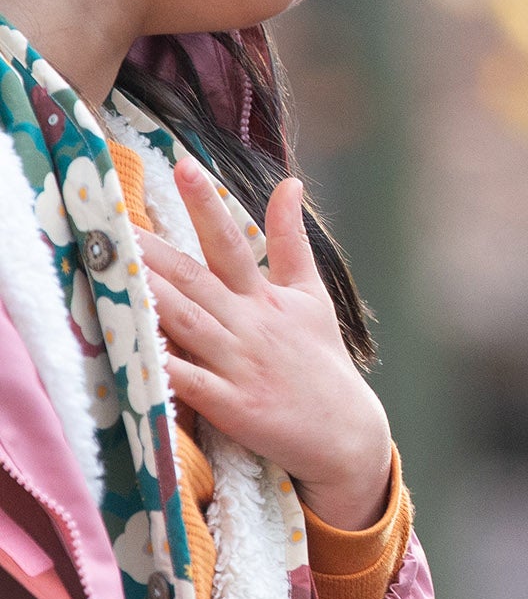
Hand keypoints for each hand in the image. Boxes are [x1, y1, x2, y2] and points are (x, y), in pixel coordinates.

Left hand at [137, 158, 391, 528]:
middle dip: (152, 248)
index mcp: (265, 298)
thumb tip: (289, 183)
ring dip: (148, 295)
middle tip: (112, 216)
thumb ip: (292, 240)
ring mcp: (238, 365)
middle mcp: (249, 325)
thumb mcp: (312, 295)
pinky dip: (162, 365)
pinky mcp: (231, 405)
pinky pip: (187, 382)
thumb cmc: (322, 362)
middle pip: (193, 279)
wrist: (346, 433)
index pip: (232, 241)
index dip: (208, 204)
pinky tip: (132, 348)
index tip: (185, 165)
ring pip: (184, 323)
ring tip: (110, 268)